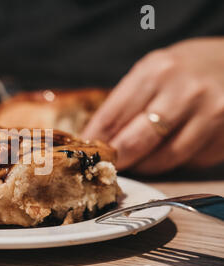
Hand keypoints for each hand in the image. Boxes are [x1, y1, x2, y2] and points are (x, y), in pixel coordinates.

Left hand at [82, 37, 223, 173]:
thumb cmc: (186, 69)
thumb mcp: (153, 71)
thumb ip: (126, 103)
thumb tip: (96, 140)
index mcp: (156, 71)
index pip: (112, 118)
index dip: (95, 141)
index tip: (87, 152)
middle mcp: (185, 92)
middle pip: (135, 143)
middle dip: (117, 159)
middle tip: (108, 164)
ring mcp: (211, 114)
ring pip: (163, 159)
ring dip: (144, 165)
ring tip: (138, 159)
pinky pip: (189, 161)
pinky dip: (174, 161)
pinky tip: (171, 148)